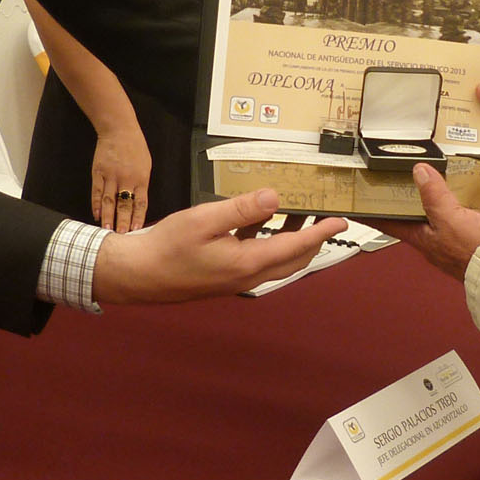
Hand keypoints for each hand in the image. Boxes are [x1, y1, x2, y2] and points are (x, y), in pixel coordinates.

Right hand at [89, 124, 152, 231]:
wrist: (119, 129)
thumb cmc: (136, 147)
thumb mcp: (146, 165)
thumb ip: (142, 184)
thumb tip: (138, 204)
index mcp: (141, 178)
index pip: (140, 204)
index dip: (138, 219)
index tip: (136, 232)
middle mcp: (126, 179)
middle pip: (124, 205)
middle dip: (122, 223)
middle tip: (120, 237)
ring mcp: (111, 176)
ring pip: (108, 201)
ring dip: (107, 217)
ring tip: (107, 231)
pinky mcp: (98, 172)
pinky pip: (96, 192)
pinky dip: (95, 205)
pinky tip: (96, 215)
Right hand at [91, 189, 346, 302]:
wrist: (138, 275)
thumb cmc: (167, 246)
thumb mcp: (203, 219)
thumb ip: (241, 209)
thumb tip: (276, 198)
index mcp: (247, 263)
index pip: (296, 247)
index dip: (321, 233)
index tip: (341, 221)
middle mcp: (248, 277)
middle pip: (294, 260)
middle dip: (313, 241)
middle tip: (325, 219)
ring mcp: (236, 281)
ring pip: (278, 264)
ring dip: (293, 244)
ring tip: (299, 219)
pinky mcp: (225, 279)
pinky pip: (260, 263)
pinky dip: (271, 246)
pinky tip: (261, 226)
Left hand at [382, 164, 479, 279]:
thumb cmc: (474, 253)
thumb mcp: (450, 217)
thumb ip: (434, 195)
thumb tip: (420, 173)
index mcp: (420, 238)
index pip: (388, 224)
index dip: (372, 214)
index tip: (358, 207)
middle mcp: (432, 242)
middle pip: (410, 220)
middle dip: (403, 205)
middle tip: (395, 187)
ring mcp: (448, 242)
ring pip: (432, 220)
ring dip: (429, 205)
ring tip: (428, 187)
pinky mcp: (466, 240)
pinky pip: (453, 221)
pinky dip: (452, 209)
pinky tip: (460, 203)